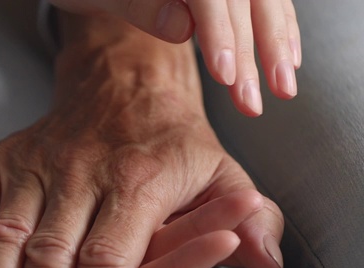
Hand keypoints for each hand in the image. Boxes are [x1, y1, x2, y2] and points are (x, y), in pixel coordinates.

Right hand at [0, 16, 283, 267]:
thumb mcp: (220, 168)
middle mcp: (83, 175)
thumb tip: (268, 260)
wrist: (124, 79)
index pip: (115, 260)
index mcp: (138, 183)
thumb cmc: (171, 134)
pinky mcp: (5, 154)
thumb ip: (243, 214)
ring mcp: (38, 164)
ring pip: (12, 230)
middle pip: (58, 254)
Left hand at [49, 0, 300, 115]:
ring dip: (274, 43)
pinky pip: (258, 1)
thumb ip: (139, 5)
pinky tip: (285, 57)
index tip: (227, 76)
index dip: (221, 33)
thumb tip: (184, 26)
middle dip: (254, 50)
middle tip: (253, 101)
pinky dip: (276, 27)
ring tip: (283, 87)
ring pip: (259, 0)